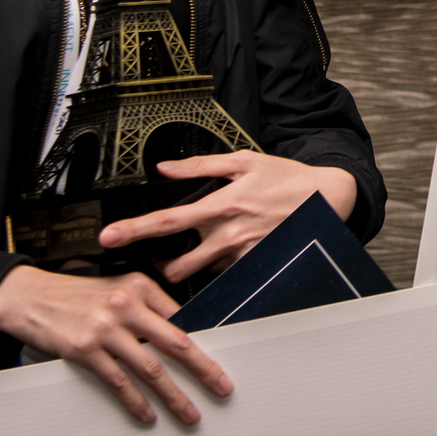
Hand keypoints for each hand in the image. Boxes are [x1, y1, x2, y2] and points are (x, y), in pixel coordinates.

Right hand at [0, 265, 232, 425]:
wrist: (28, 296)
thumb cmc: (75, 295)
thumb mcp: (115, 288)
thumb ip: (146, 307)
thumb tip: (179, 336)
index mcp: (139, 286)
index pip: (180, 317)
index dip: (202, 341)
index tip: (219, 360)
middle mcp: (126, 305)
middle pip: (176, 342)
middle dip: (203, 369)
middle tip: (223, 387)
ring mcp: (105, 329)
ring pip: (151, 369)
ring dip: (174, 396)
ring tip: (190, 413)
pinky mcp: (85, 351)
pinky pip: (119, 382)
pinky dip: (136, 403)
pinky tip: (148, 415)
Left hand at [96, 151, 361, 283]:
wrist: (327, 197)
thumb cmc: (285, 178)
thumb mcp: (243, 161)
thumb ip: (200, 166)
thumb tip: (164, 167)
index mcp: (222, 204)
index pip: (168, 220)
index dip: (135, 230)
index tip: (109, 238)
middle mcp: (230, 233)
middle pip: (181, 262)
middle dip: (164, 267)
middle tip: (159, 261)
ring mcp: (245, 254)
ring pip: (204, 271)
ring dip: (194, 267)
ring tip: (194, 256)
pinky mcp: (257, 266)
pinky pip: (228, 274)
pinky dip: (221, 266)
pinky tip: (227, 254)